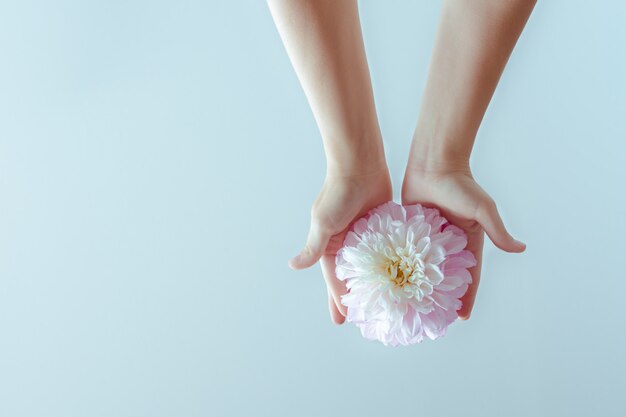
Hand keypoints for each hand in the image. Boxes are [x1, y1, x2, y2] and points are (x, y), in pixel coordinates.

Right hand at [289, 167, 391, 323]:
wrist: (360, 165)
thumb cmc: (338, 193)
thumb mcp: (323, 224)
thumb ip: (313, 248)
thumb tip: (293, 266)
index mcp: (329, 244)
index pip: (333, 280)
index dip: (337, 300)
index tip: (341, 320)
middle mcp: (346, 242)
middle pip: (351, 277)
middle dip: (354, 297)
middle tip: (362, 320)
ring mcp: (365, 236)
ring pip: (370, 266)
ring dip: (375, 283)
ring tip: (383, 303)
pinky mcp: (381, 227)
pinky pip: (386, 250)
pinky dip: (391, 263)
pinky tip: (399, 277)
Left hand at [401, 163, 525, 319]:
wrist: (433, 164)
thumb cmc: (460, 185)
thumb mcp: (482, 210)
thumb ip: (498, 231)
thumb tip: (521, 249)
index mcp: (468, 241)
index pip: (469, 276)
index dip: (467, 296)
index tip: (462, 317)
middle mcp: (449, 242)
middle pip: (447, 276)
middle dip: (444, 295)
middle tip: (437, 318)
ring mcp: (430, 237)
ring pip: (425, 267)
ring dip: (421, 284)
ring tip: (414, 305)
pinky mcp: (412, 229)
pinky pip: (408, 252)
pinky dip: (404, 266)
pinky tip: (397, 282)